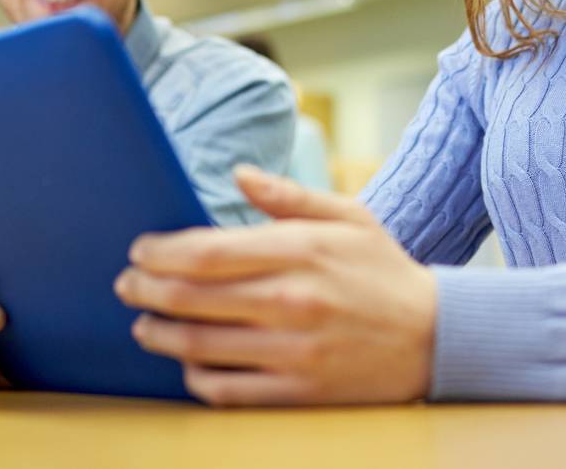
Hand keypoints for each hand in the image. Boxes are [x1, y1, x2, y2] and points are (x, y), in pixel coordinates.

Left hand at [114, 164, 435, 405]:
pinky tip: (187, 363)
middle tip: (127, 285)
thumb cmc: (384, 271)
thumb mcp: (348, 216)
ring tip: (144, 324)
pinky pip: (229, 391)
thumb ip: (288, 195)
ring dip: (160, 334)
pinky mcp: (301, 393)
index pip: (207, 251)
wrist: (438, 338)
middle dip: (146, 290)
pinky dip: (197, 378)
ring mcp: (295, 352)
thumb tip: (237, 173)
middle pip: (193, 298)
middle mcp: (293, 301)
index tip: (139, 251)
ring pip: (201, 346)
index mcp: (301, 251)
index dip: (160, 252)